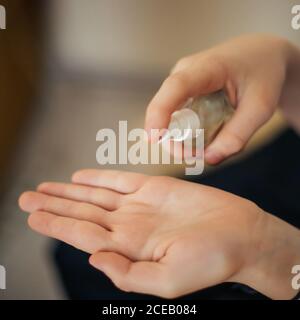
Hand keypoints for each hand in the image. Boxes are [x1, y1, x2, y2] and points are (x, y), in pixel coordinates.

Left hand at [19, 169, 299, 298]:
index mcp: (129, 248)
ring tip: (43, 188)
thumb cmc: (211, 260)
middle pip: (82, 214)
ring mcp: (139, 205)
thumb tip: (94, 257)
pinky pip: (119, 180)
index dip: (56, 223)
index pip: (82, 234)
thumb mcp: (168, 282)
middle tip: (26, 198)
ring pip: (95, 196)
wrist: (239, 234)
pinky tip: (79, 178)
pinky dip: (98, 178)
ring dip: (68, 192)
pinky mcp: (153, 187)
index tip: (33, 215)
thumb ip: (127, 274)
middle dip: (53, 206)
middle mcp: (129, 225)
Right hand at [145, 34, 299, 163]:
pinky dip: (183, 131)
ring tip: (203, 150)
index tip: (153, 138)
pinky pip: (175, 114)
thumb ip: (237, 135)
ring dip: (178, 137)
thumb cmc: (264, 74)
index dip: (160, 112)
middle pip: (165, 107)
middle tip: (194, 158)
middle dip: (172, 138)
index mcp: (207, 67)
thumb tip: (209, 159)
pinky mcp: (183, 90)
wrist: (262, 54)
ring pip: (168, 114)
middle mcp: (186, 71)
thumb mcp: (260, 108)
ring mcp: (182, 80)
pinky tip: (200, 139)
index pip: (176, 87)